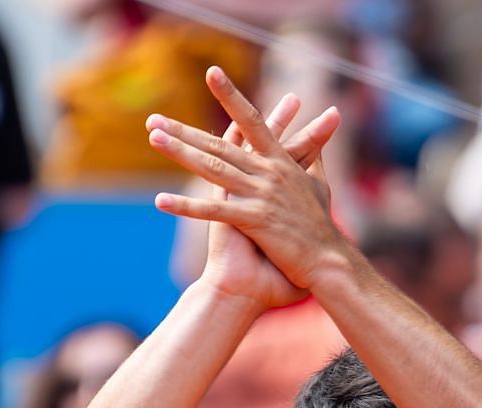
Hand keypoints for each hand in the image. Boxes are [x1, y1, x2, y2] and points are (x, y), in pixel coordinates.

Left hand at [148, 69, 344, 300]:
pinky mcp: (255, 220)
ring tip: (153, 139)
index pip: (251, 120)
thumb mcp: (319, 183)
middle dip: (184, 130)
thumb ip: (314, 155)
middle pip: (219, 144)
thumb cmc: (321, 225)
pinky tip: (160, 201)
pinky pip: (213, 210)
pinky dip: (185, 206)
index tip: (211, 73)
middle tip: (153, 118)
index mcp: (279, 161)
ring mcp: (260, 194)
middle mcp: (268, 172)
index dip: (231, 95)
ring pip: (212, 167)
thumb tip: (328, 126)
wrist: (328, 260)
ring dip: (179, 152)